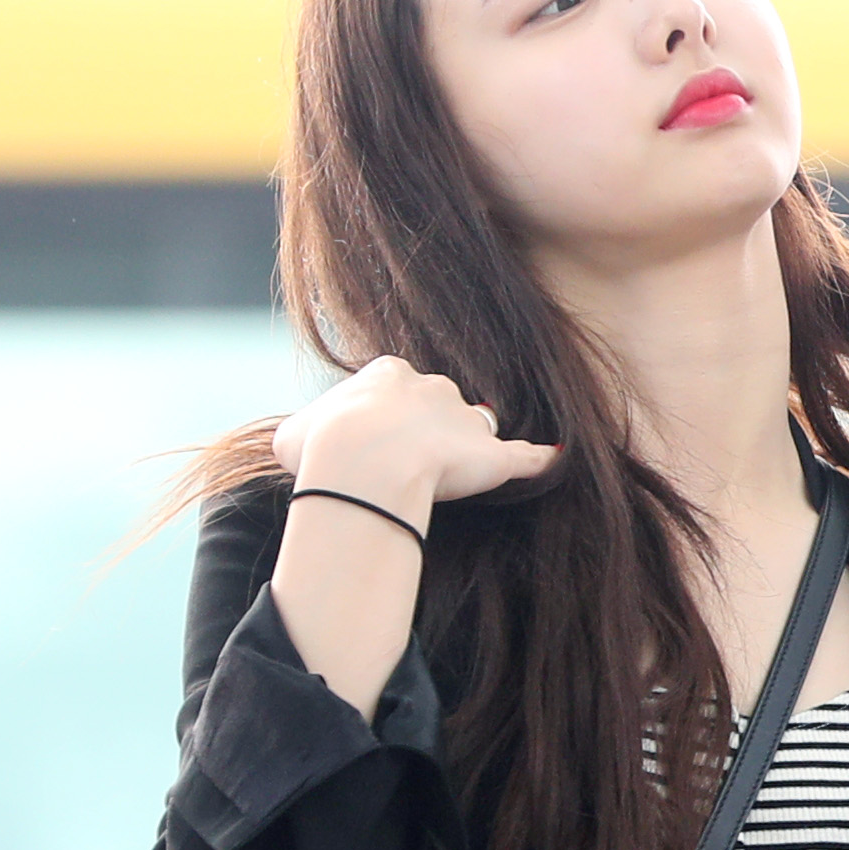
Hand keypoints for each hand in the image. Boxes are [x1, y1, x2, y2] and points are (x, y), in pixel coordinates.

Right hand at [273, 356, 559, 504]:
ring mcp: (466, 419)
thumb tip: (299, 444)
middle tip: (410, 466)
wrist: (362, 465)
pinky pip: (526, 456)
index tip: (375, 444)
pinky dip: (541, 459)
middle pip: (440, 404)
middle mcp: (432, 387)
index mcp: (388, 374)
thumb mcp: (294, 434)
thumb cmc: (321, 451)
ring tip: (460, 475)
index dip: (388, 417)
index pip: (398, 387)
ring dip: (469, 448)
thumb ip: (304, 433)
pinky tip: (554, 459)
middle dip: (429, 430)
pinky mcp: (492, 455)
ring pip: (475, 428)